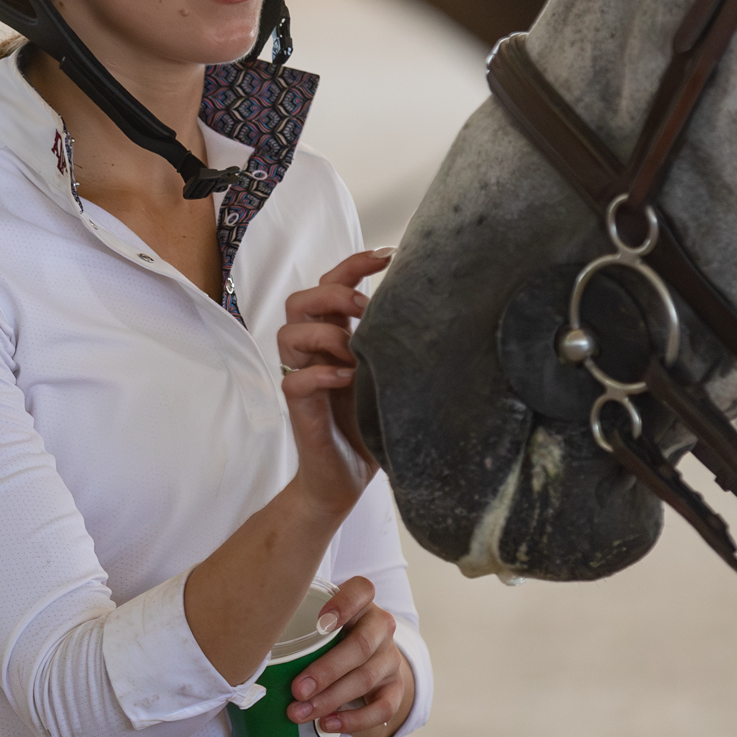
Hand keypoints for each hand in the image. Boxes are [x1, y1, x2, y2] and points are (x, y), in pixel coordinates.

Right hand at [278, 249, 390, 515]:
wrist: (345, 480)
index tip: (387, 256)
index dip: (352, 264)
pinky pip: (292, 381)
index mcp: (334, 337)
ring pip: (287, 333)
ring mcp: (303, 378)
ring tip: (354, 349)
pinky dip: (320, 374)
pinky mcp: (299, 409)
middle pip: (299, 300)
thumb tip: (448, 311)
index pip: (330, 284)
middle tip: (365, 306)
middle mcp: (313, 352)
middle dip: (333, 292)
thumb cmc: (371, 424)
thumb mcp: (392, 375)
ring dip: (324, 332)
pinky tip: (348, 379)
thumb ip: (400, 345)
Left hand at [286, 575, 415, 736]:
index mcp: (360, 604)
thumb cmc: (326, 639)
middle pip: (362, 644)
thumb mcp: (315, 623)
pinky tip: (328, 725)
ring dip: (330, 699)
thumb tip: (244, 648)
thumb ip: (293, 625)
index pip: (363, 591)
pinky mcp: (396, 687)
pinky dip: (354, 720)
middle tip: (297, 690)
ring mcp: (390, 657)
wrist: (362, 663)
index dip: (346, 603)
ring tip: (300, 713)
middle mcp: (380, 627)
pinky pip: (383, 707)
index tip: (320, 623)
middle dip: (326, 670)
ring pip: (366, 677)